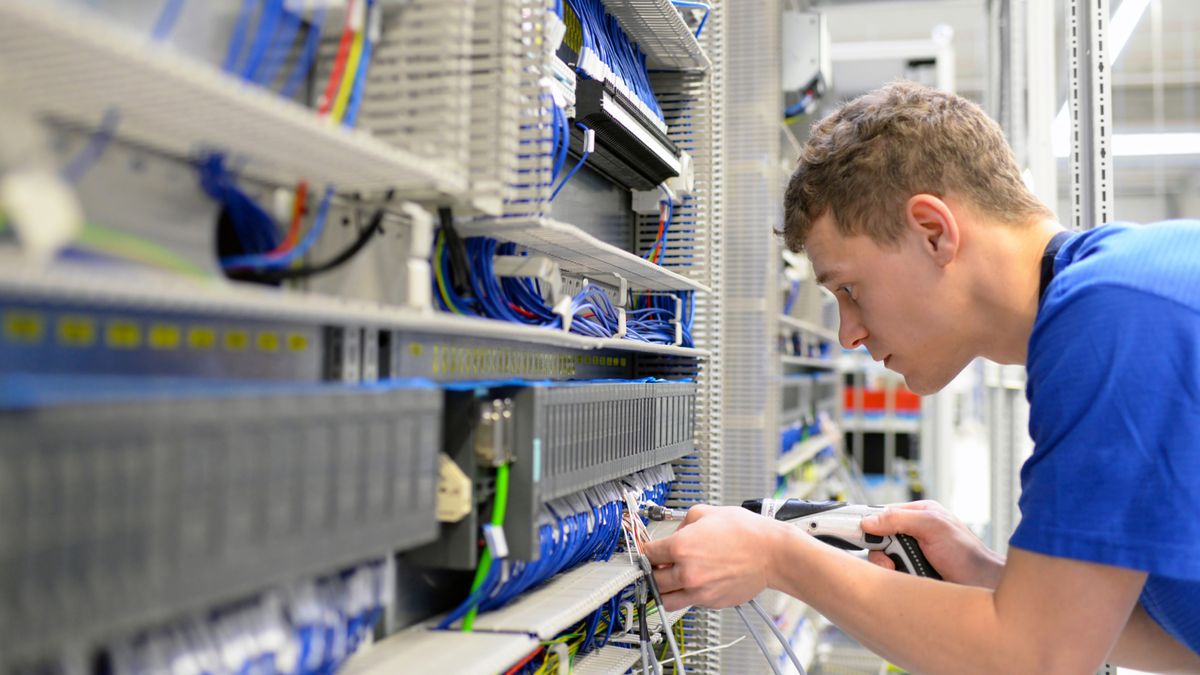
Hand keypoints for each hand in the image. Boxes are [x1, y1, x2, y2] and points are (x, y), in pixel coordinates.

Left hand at [641, 504, 785, 611]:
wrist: (771, 554)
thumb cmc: (745, 532)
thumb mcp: (707, 512)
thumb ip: (682, 523)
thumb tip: (674, 534)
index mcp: (681, 547)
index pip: (647, 554)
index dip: (646, 550)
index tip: (648, 551)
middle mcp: (686, 572)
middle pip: (652, 579)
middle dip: (653, 570)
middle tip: (659, 565)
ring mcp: (698, 590)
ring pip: (665, 599)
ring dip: (663, 589)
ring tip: (671, 579)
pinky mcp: (710, 602)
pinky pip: (687, 602)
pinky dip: (685, 594)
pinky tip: (695, 581)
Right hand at [860, 501, 1003, 587]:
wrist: (984, 586)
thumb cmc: (967, 554)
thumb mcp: (932, 526)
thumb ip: (899, 518)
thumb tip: (868, 521)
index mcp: (918, 513)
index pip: (881, 513)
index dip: (867, 522)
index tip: (852, 530)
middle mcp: (913, 533)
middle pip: (878, 539)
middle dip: (884, 551)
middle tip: (896, 557)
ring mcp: (912, 555)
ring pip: (882, 560)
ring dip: (893, 567)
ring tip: (911, 569)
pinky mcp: (911, 574)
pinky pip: (891, 577)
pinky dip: (898, 578)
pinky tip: (912, 579)